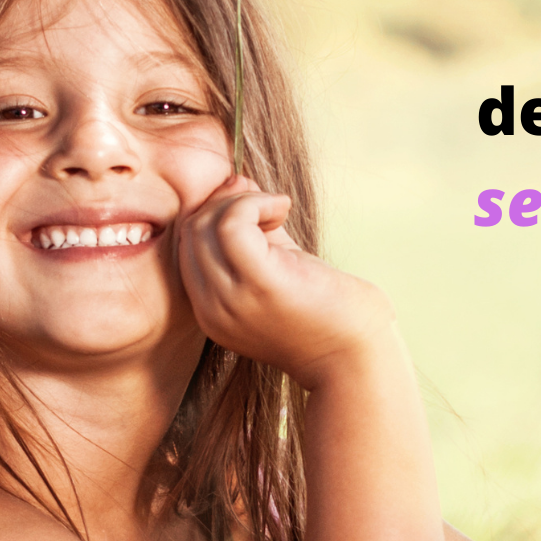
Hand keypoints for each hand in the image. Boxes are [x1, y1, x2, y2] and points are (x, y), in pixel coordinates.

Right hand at [175, 176, 395, 388]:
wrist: (355, 359)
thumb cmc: (324, 313)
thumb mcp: (274, 268)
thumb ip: (250, 231)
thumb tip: (236, 181)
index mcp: (209, 311)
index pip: (185, 244)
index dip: (212, 212)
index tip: (251, 202)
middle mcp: (212, 310)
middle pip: (191, 231)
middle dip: (225, 202)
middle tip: (267, 203)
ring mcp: (231, 300)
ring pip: (207, 224)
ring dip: (243, 201)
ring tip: (277, 210)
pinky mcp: (260, 284)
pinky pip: (233, 225)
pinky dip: (255, 203)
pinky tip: (282, 209)